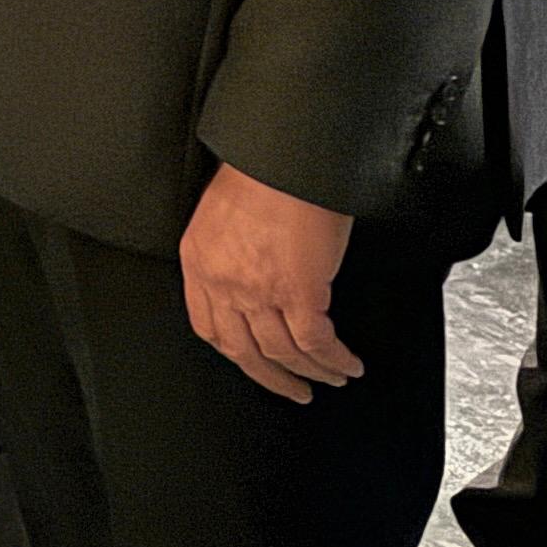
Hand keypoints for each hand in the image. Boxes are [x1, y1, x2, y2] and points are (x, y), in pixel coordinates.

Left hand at [179, 162, 360, 401]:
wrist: (285, 156)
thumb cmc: (261, 172)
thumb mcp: (224, 214)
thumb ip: (230, 250)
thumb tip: (252, 273)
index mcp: (199, 260)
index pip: (208, 325)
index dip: (234, 352)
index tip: (252, 363)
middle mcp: (223, 281)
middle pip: (244, 351)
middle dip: (273, 378)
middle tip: (294, 391)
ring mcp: (259, 291)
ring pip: (284, 353)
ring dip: (313, 372)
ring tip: (332, 377)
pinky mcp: (299, 292)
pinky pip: (316, 343)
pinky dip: (334, 360)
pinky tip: (347, 364)